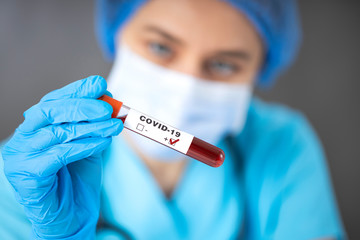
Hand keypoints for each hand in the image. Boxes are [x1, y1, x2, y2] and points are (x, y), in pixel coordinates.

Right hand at [2, 76, 122, 238]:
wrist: (72, 218)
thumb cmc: (78, 181)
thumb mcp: (89, 146)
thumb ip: (94, 125)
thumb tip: (108, 100)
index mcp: (36, 129)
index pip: (53, 102)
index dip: (76, 91)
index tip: (100, 84)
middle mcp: (23, 139)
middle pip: (49, 111)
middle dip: (82, 105)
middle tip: (108, 107)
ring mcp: (21, 158)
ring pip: (57, 132)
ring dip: (90, 126)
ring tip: (115, 125)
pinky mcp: (27, 176)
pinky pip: (59, 154)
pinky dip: (84, 145)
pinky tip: (104, 142)